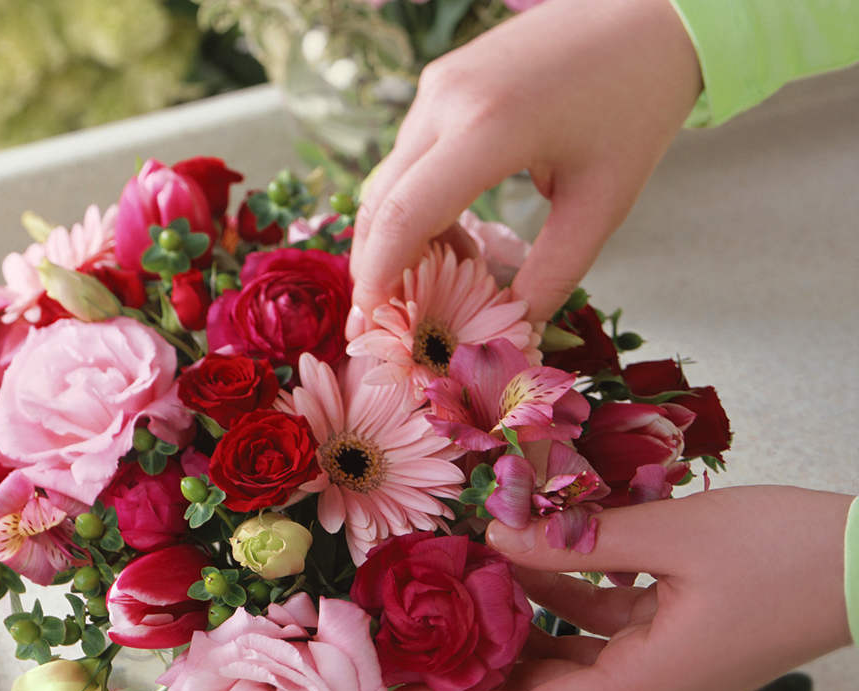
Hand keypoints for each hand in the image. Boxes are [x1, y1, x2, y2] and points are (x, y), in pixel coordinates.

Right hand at [349, 0, 702, 322]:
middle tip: (387, 320)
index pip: (405, 215)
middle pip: (381, 199)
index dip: (380, 276)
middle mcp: (447, 100)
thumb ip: (555, 273)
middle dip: (375, 265)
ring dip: (400, 236)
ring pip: (390, 178)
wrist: (648, 12)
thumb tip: (514, 329)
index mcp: (490, 127)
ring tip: (440, 280)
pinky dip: (416, 202)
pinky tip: (453, 233)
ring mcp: (438, 86)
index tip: (372, 324)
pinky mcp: (442, 80)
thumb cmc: (638, 102)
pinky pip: (410, 154)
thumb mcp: (605, 202)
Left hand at [390, 486, 853, 690]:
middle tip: (411, 642)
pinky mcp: (674, 627)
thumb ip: (580, 541)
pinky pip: (597, 622)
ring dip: (511, 630)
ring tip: (452, 599)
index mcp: (645, 682)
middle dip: (472, 672)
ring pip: (564, 655)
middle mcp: (646, 681)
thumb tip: (498, 539)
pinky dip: (557, 596)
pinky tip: (523, 557)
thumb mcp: (676, 537)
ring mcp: (661, 656)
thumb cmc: (789, 554)